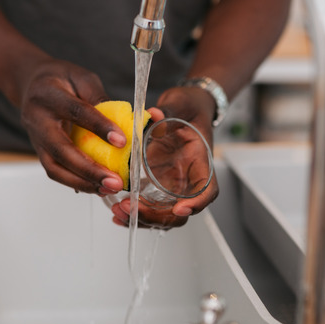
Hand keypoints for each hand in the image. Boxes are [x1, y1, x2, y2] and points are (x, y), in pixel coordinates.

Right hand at [19, 59, 127, 194]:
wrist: (31, 85)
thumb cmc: (60, 79)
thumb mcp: (82, 78)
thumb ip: (100, 98)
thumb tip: (128, 122)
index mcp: (49, 95)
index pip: (76, 112)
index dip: (99, 127)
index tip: (122, 142)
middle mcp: (37, 119)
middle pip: (61, 149)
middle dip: (89, 169)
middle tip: (115, 181)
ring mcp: (35, 139)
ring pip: (54, 168)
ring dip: (82, 182)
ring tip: (108, 188)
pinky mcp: (40, 152)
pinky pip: (55, 172)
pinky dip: (76, 182)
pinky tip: (97, 187)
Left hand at [108, 87, 218, 229]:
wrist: (184, 109)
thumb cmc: (189, 108)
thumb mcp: (181, 104)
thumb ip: (168, 111)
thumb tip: (154, 114)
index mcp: (200, 163)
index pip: (208, 190)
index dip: (197, 203)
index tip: (179, 208)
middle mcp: (188, 180)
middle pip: (179, 212)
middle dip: (156, 216)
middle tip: (130, 208)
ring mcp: (172, 185)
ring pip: (162, 216)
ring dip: (142, 219)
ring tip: (119, 211)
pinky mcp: (156, 185)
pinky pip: (149, 207)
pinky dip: (134, 214)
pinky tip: (117, 214)